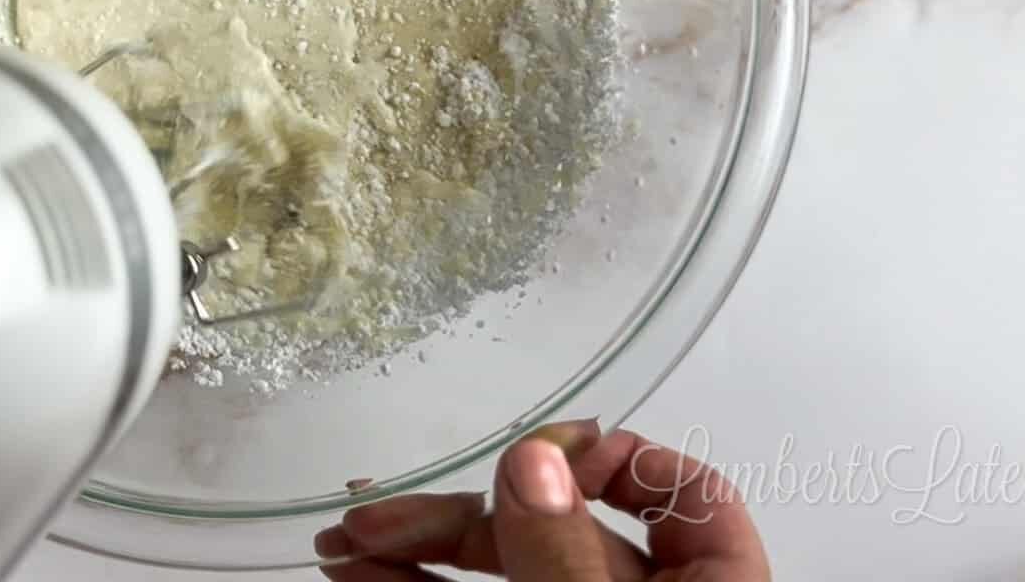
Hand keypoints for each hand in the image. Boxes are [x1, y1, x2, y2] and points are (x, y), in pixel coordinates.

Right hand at [315, 420, 769, 579]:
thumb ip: (567, 558)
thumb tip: (534, 457)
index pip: (682, 494)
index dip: (609, 458)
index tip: (529, 454)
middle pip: (555, 524)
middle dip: (458, 512)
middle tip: (379, 511)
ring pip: (498, 569)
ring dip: (416, 547)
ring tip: (343, 543)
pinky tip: (357, 575)